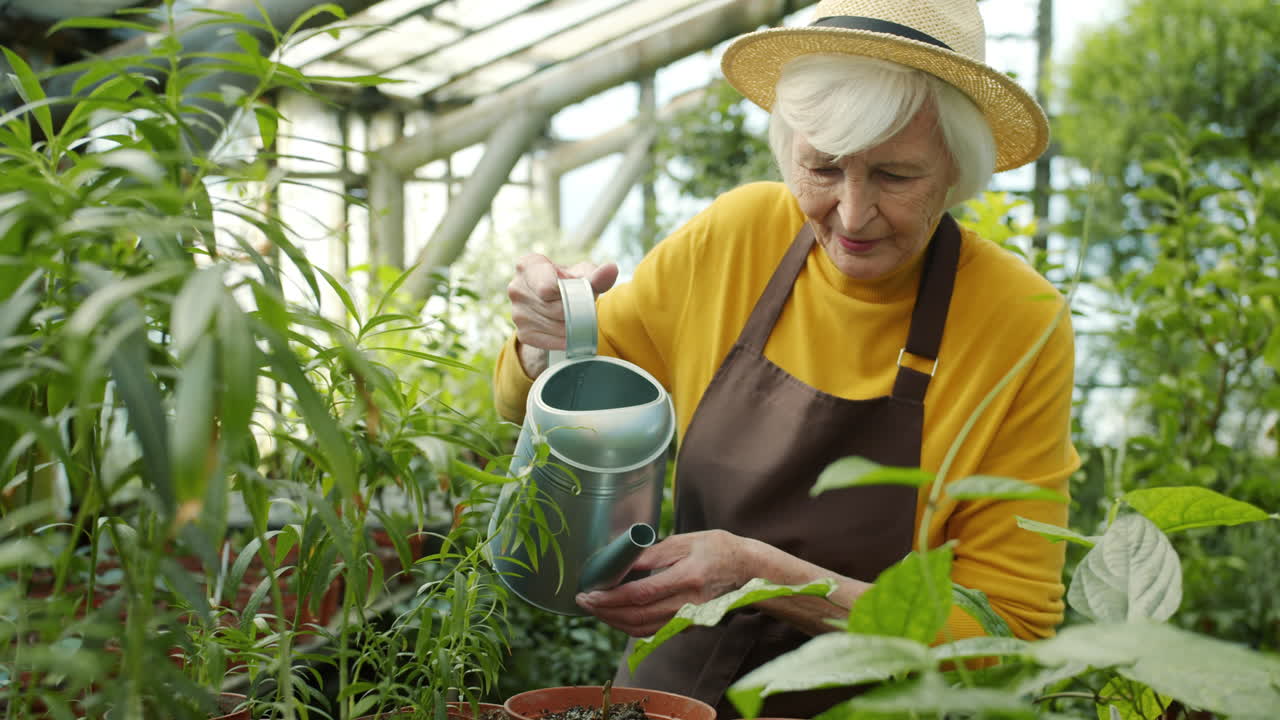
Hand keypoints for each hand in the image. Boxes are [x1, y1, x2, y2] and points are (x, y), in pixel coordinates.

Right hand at [507, 254, 618, 376]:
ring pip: (553, 326)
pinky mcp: (522, 332)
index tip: (577, 293)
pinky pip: (548, 341)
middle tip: (585, 309)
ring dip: (572, 326)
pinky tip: (570, 332)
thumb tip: (611, 269)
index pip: (546, 287)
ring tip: (578, 318)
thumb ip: (598, 275)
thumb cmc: (570, 282)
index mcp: (528, 265)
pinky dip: (564, 339)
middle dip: (574, 311)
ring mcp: (516, 312)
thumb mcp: (584, 274)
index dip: (566, 294)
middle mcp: (516, 287)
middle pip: (553, 308)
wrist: (555, 302)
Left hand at [574, 530, 756, 636]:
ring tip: (594, 609)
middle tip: (582, 602)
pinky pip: (653, 631)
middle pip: (637, 616)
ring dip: (614, 622)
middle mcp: (688, 604)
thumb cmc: (719, 549)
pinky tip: (616, 615)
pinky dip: (630, 626)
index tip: (588, 592)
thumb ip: (654, 553)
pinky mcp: (688, 625)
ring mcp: (689, 618)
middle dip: (604, 612)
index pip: (640, 594)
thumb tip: (621, 562)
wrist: (750, 571)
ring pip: (643, 629)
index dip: (610, 597)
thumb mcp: (687, 540)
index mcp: (688, 578)